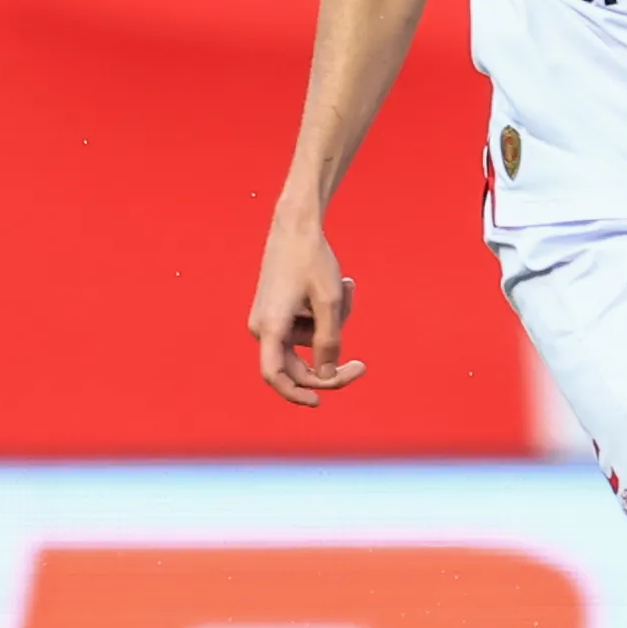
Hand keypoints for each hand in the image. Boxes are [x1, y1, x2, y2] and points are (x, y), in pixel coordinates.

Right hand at [248, 208, 361, 404]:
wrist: (295, 226)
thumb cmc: (312, 259)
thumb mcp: (330, 301)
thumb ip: (330, 341)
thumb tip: (326, 375)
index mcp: (271, 326)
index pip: (275, 375)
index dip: (294, 394)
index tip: (319, 401)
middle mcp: (264, 328)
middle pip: (297, 365)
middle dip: (330, 362)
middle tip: (362, 365)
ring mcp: (269, 321)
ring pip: (307, 343)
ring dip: (333, 325)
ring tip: (346, 288)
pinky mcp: (278, 313)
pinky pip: (305, 328)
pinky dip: (324, 314)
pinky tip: (339, 285)